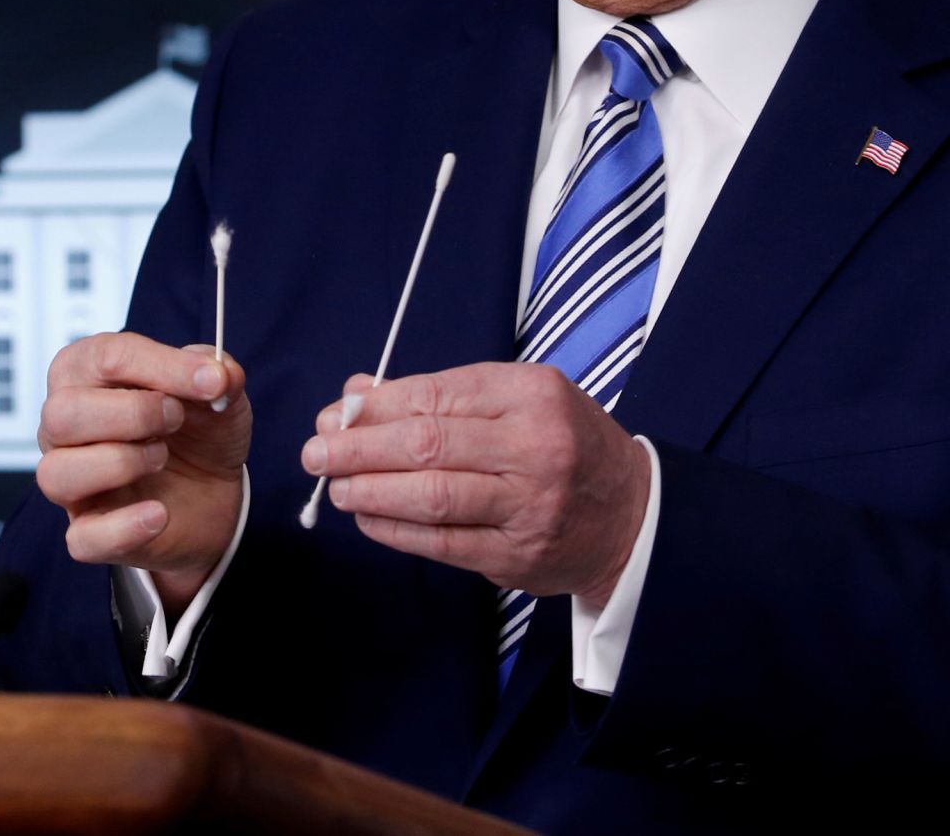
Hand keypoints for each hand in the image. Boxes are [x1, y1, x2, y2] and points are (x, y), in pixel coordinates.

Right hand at [36, 332, 249, 610]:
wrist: (213, 491)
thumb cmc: (197, 429)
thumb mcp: (218, 391)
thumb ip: (219, 372)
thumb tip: (218, 374)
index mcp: (87, 374)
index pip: (103, 357)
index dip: (162, 366)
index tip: (211, 382)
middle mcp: (65, 427)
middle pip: (62, 414)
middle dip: (132, 413)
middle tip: (176, 418)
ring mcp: (71, 482)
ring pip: (57, 473)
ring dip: (121, 462)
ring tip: (160, 458)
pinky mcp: (88, 531)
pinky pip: (82, 538)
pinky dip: (124, 527)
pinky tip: (159, 514)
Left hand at [301, 362, 648, 603]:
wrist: (632, 515)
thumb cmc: (565, 445)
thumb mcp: (518, 400)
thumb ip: (441, 394)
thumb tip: (358, 393)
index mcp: (532, 395)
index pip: (436, 396)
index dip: (376, 407)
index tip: (336, 414)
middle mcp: (534, 447)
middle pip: (426, 444)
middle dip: (359, 448)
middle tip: (316, 452)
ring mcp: (528, 505)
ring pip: (431, 496)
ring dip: (370, 490)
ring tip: (334, 486)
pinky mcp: (517, 555)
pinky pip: (442, 542)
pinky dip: (395, 530)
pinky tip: (367, 517)